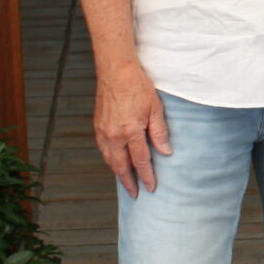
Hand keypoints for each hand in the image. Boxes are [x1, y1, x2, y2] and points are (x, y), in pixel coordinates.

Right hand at [94, 64, 169, 195]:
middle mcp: (114, 135)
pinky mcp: (97, 125)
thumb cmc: (137, 86)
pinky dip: (109, 159)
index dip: (146, 176)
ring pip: (109, 159)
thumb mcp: (155, 108)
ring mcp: (103, 131)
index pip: (140, 161)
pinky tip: (115, 161)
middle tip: (135, 193)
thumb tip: (165, 152)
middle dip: (128, 182)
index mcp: (130, 132)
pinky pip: (103, 149)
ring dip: (117, 172)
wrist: (115, 70)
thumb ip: (159, 132)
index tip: (150, 187)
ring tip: (125, 181)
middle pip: (121, 166)